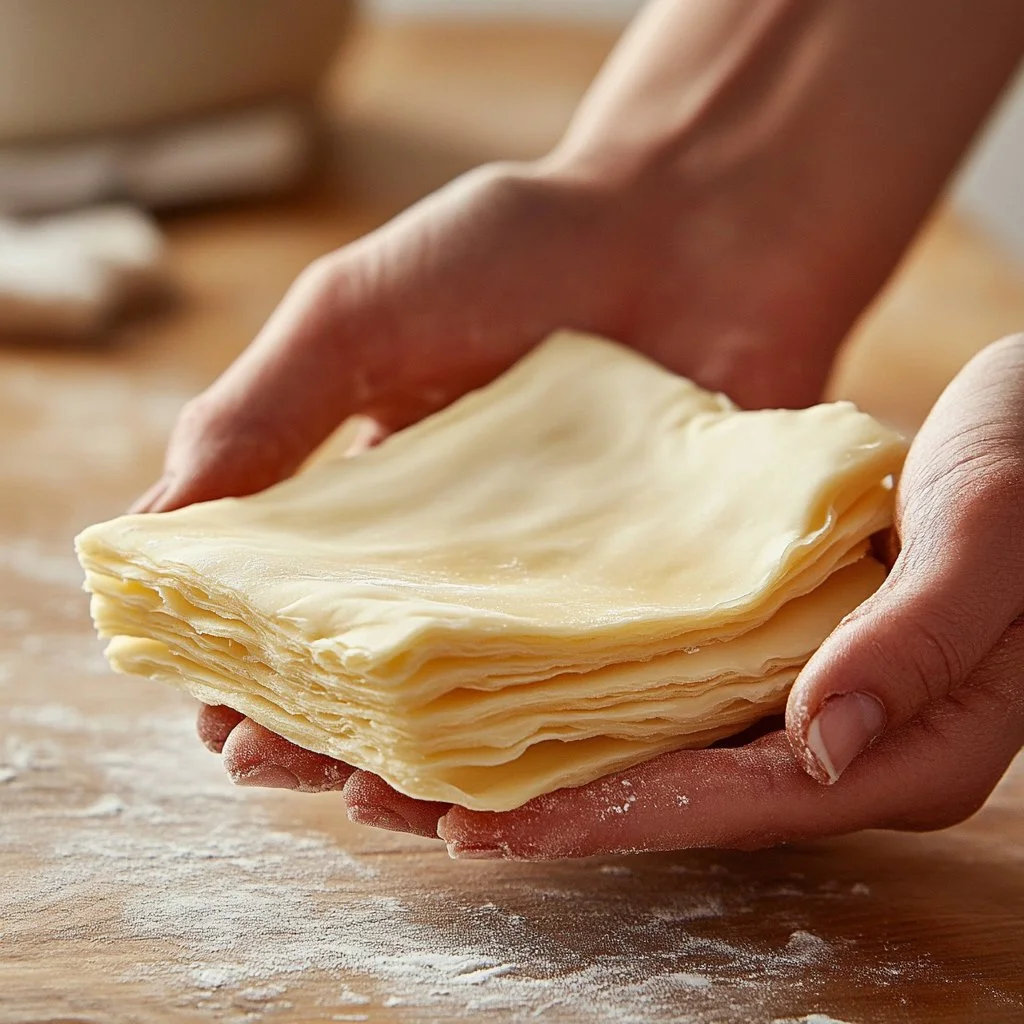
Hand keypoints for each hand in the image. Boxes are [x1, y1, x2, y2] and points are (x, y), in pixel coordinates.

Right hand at [136, 154, 849, 826]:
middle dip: (326, 739)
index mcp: (381, 507)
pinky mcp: (659, 601)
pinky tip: (520, 788)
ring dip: (427, 766)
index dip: (256, 674)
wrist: (694, 223)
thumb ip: (259, 414)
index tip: (222, 723)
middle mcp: (468, 564)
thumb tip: (144, 532)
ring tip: (381, 800)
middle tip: (282, 771)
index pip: (302, 614)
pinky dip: (563, 751)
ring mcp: (565, 589)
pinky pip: (608, 698)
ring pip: (487, 713)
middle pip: (385, 682)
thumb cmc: (518, 250)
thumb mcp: (357, 316)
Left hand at [436, 334, 1023, 856]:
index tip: (478, 827)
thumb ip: (917, 638)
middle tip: (387, 802)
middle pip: (666, 794)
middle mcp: (836, 741)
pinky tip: (492, 676)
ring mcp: (799, 698)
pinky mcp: (769, 648)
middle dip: (531, 807)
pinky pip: (658, 684)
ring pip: (648, 745)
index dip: (601, 818)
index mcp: (895, 746)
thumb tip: (818, 742)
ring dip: (531, 754)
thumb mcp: (988, 532)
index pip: (726, 803)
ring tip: (403, 757)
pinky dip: (572, 688)